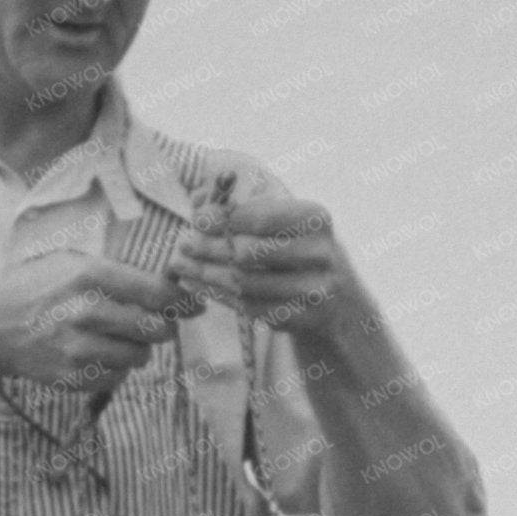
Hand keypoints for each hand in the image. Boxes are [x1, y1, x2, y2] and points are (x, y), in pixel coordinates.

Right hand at [0, 252, 198, 392]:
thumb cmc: (37, 288)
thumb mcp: (71, 262)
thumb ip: (117, 272)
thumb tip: (171, 284)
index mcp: (89, 276)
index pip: (157, 293)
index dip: (184, 302)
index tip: (197, 306)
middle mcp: (85, 311)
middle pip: (155, 329)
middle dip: (162, 328)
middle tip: (154, 324)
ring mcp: (77, 348)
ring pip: (139, 357)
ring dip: (138, 350)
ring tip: (116, 338)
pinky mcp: (71, 376)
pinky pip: (117, 378)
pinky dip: (115, 369)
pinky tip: (96, 355)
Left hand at [171, 188, 350, 333]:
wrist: (336, 298)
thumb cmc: (296, 249)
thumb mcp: (280, 221)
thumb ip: (239, 206)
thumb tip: (197, 196)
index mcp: (315, 219)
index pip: (261, 216)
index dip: (223, 218)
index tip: (197, 219)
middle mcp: (321, 254)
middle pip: (250, 253)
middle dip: (210, 248)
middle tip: (182, 244)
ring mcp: (315, 290)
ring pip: (245, 283)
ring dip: (206, 273)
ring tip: (180, 264)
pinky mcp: (304, 319)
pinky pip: (250, 307)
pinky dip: (218, 294)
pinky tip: (196, 284)